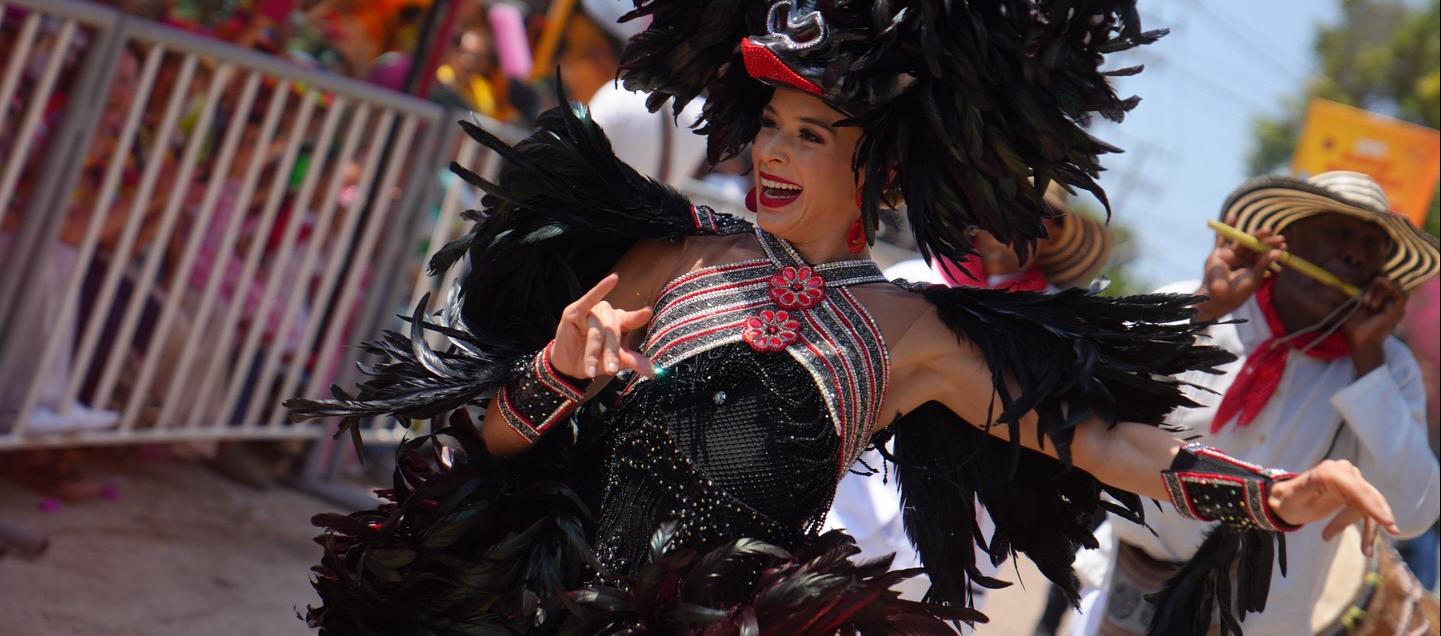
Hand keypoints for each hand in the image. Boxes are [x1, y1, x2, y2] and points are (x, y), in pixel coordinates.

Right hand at [551, 273, 655, 379]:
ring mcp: (592, 311)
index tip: (647, 312)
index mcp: (621, 323)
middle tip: (612, 371)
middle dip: (611, 353)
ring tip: (591, 371)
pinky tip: (613, 279)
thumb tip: (653, 372)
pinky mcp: (575, 311)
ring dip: (593, 352)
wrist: (568, 367)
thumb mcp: (614, 362)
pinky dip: (601, 289)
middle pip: (613, 332)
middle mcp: (608, 314)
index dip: (638, 316)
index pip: (632, 320)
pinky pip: (589, 298)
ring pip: (597, 331)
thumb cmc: (595, 360)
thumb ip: (632, 361)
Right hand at [1196, 214, 1285, 320]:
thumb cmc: (1237, 291)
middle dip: (1263, 238)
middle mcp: (1243, 258)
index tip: (1282, 241)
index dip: (1272, 246)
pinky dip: (1226, 226)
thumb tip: (1278, 252)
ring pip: (1242, 241)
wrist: (1217, 298)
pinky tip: (1233, 215)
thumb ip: (1264, 263)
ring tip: (1263, 229)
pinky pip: (1222, 238)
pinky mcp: (1218, 253)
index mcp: (1253, 265)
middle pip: (1254, 245)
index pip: (1264, 252)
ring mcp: (1231, 255)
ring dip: (1252, 234)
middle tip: (1271, 231)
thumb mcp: (1254, 277)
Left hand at [1268, 459, 1398, 556]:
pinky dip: (1369, 527)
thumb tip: (1326, 478)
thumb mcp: (1295, 497)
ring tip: (1365, 551)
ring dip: (1370, 529)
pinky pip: (1368, 510)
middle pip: (1368, 499)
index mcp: (1330, 472)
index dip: (1372, 506)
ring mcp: (1352, 480)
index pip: (1357, 489)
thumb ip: (1312, 486)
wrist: (1287, 502)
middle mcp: (1344, 471)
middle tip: (1378, 542)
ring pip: (1371, 506)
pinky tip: (1366, 546)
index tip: (1387, 522)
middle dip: (1374, 521)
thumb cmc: (1288, 501)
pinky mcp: (1355, 490)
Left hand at [1341, 277, 1405, 374]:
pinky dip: (1391, 291)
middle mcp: (1390, 300)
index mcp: (1380, 297)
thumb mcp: (1352, 304)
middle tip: (1364, 302)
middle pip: (1389, 280)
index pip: (1382, 279)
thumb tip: (1342, 280)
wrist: (1358, 340)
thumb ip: (1353, 292)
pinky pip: (1402, 295)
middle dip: (1374, 286)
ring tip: (1369, 304)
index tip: (1360, 292)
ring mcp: (1395, 306)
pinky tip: (1376, 301)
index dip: (1373, 280)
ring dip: (1380, 290)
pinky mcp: (1398, 312)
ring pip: (1395, 285)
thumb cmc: (1353, 324)